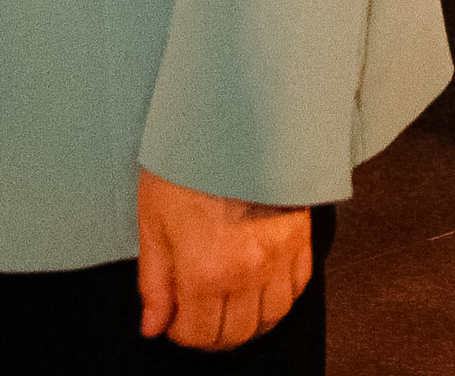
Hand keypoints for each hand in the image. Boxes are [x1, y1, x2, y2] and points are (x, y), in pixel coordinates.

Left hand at [137, 169, 311, 350]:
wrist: (235, 120)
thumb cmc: (192, 160)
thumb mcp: (153, 220)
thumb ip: (154, 281)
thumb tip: (153, 324)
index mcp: (205, 271)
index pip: (197, 334)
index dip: (179, 332)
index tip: (173, 318)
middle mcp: (247, 273)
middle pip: (235, 335)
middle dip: (211, 334)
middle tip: (197, 316)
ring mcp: (279, 259)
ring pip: (270, 319)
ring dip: (247, 323)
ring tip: (228, 307)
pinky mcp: (301, 241)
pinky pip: (296, 290)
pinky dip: (277, 299)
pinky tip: (259, 288)